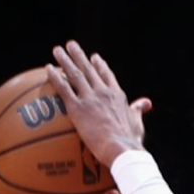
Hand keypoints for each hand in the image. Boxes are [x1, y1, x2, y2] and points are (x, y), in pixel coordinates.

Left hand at [46, 41, 150, 166]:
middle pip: (88, 69)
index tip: (94, 57)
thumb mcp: (138, 123)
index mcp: (117, 95)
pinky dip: (55, 77)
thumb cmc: (131, 141)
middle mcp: (102, 92)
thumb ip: (139, 111)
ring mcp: (90, 98)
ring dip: (65, 60)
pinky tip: (48, 69)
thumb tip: (146, 103)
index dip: (100, 66)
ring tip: (57, 50)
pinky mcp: (77, 108)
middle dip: (79, 56)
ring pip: (75, 74)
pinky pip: (64, 89)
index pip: (107, 76)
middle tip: (71, 45)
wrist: (121, 148)